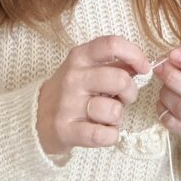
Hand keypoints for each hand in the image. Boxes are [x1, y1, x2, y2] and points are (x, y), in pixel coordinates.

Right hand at [37, 35, 148, 155]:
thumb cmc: (71, 91)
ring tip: (105, 117)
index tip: (144, 67)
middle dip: (130, 92)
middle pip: (120, 79)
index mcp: (79, 57)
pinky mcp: (65, 130)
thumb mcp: (87, 68)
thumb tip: (143, 63)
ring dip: (117, 117)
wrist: (35, 117)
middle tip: (123, 98)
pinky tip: (102, 132)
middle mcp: (73, 77)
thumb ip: (114, 63)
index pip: (112, 44)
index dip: (135, 54)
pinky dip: (110, 136)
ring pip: (115, 111)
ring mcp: (68, 104)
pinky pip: (104, 135)